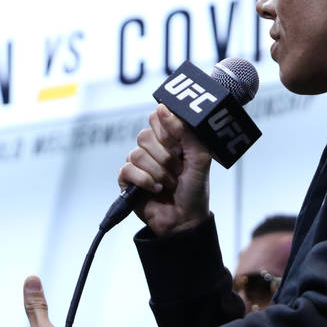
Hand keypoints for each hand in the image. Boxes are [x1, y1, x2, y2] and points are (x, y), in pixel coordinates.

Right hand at [118, 104, 211, 235]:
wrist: (186, 219)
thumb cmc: (195, 188)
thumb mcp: (199, 157)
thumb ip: (185, 131)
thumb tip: (161, 108)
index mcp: (169, 138)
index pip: (157, 117)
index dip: (167, 131)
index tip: (179, 147)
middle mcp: (152, 147)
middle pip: (145, 135)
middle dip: (165, 157)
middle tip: (178, 171)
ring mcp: (138, 163)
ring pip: (137, 154)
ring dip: (158, 173)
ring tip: (169, 184)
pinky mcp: (127, 179)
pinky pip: (128, 169)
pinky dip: (145, 181)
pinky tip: (156, 189)